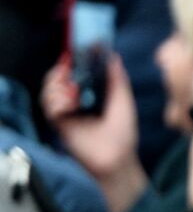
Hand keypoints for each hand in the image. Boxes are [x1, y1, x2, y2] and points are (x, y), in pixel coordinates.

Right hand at [42, 55, 147, 211]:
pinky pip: (49, 108)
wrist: (117, 157)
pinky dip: (55, 102)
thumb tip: (114, 56)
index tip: (72, 54)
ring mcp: (68, 112)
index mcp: (92, 94)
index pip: (75, 73)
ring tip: (69, 91)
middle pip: (57, 79)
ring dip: (55, 86)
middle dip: (58, 72)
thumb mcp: (123, 100)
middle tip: (66, 70)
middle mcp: (77, 101)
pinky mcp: (60, 124)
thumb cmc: (124, 131)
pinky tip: (68, 104)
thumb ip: (117, 79)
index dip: (71, 63)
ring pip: (49, 91)